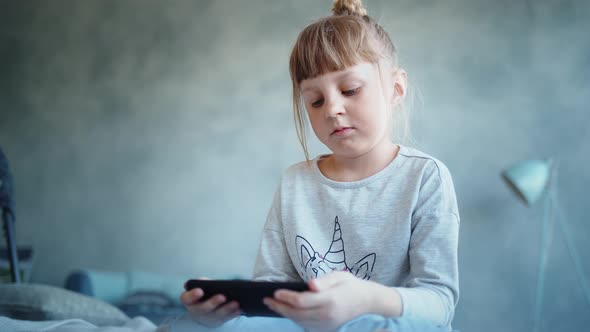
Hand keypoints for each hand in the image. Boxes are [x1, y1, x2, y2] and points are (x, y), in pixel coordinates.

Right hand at [180, 278, 240, 327]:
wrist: (205, 309)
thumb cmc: (203, 293)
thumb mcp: (201, 286)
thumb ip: (203, 282)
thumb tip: (207, 281)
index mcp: (189, 301)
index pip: (186, 298)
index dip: (192, 295)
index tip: (200, 290)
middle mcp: (196, 311)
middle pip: (203, 309)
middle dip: (213, 303)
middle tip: (222, 296)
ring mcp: (207, 318)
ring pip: (216, 315)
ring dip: (227, 309)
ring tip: (236, 303)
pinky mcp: (218, 322)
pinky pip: (226, 319)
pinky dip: (234, 314)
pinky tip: (240, 309)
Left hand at [263, 271, 383, 331]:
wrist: (367, 302)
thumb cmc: (351, 285)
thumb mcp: (339, 276)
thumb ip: (324, 281)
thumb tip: (310, 284)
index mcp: (329, 300)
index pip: (302, 301)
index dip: (286, 297)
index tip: (275, 292)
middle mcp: (327, 315)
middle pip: (297, 314)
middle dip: (280, 307)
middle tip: (266, 300)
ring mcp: (326, 325)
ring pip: (300, 322)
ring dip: (284, 314)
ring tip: (272, 305)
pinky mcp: (326, 329)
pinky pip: (306, 326)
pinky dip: (294, 319)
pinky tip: (287, 312)